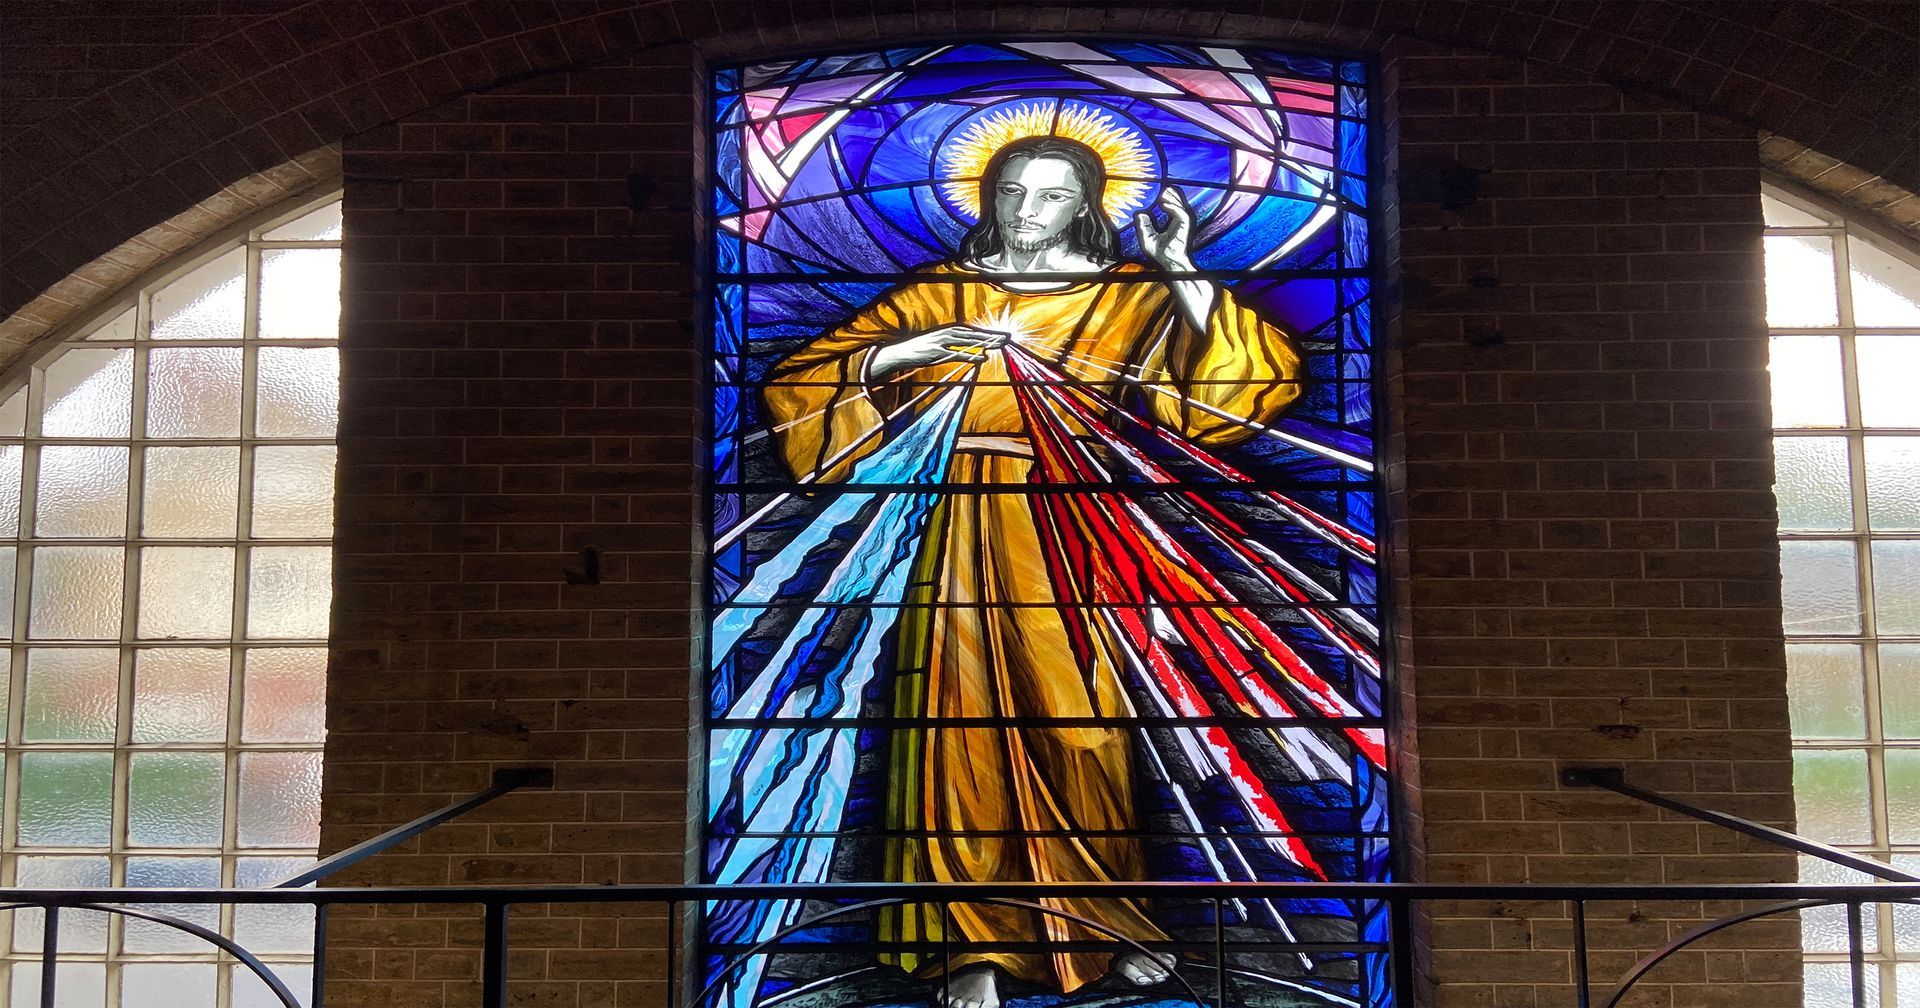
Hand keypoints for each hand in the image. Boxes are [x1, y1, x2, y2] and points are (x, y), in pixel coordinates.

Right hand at [868, 324, 1008, 378]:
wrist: (899, 353)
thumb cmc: (918, 350)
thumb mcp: (935, 344)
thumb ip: (950, 345)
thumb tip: (961, 349)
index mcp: (947, 331)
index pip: (971, 331)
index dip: (987, 332)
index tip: (1001, 335)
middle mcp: (946, 334)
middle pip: (973, 334)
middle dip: (991, 336)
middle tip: (1008, 338)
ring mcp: (941, 343)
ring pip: (968, 342)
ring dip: (985, 343)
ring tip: (1000, 345)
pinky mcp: (937, 353)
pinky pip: (958, 355)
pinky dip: (972, 356)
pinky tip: (983, 358)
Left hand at [1135, 188, 1194, 271]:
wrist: (1167, 261)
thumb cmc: (1159, 252)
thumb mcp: (1147, 237)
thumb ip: (1144, 225)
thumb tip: (1141, 213)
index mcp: (1172, 223)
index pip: (1172, 208)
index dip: (1167, 199)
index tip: (1159, 193)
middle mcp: (1179, 222)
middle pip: (1178, 204)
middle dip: (1172, 195)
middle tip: (1164, 188)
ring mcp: (1183, 224)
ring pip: (1181, 206)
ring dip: (1173, 198)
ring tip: (1164, 192)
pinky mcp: (1185, 227)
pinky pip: (1181, 213)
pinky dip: (1173, 207)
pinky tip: (1164, 204)